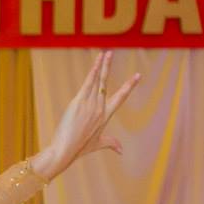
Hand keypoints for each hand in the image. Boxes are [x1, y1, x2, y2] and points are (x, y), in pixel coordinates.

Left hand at [32, 51, 138, 182]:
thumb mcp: (98, 144)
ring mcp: (91, 104)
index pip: (120, 97)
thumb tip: (122, 151)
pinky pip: (88, 83)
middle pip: (106, 84)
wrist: (65, 150)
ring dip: (101, 66)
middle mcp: (100, 108)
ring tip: (104, 53)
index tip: (138, 75)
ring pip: (98, 81)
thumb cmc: (79, 148)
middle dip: (109, 67)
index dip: (129, 85)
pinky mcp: (79, 102)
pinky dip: (93, 72)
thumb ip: (111, 143)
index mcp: (106, 116)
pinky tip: (97, 63)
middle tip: (111, 53)